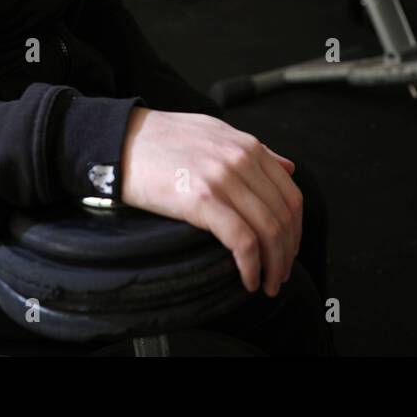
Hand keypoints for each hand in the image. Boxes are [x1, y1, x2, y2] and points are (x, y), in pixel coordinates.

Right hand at [120, 108, 301, 296]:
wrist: (120, 140)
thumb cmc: (162, 139)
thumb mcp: (214, 132)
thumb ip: (254, 151)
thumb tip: (288, 168)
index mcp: (248, 146)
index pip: (291, 194)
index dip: (295, 229)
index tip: (289, 250)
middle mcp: (241, 160)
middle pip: (283, 216)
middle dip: (287, 253)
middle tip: (280, 275)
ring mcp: (223, 179)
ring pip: (268, 231)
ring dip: (273, 265)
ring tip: (267, 284)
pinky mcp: (202, 200)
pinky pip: (242, 240)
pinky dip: (251, 266)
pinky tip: (247, 279)